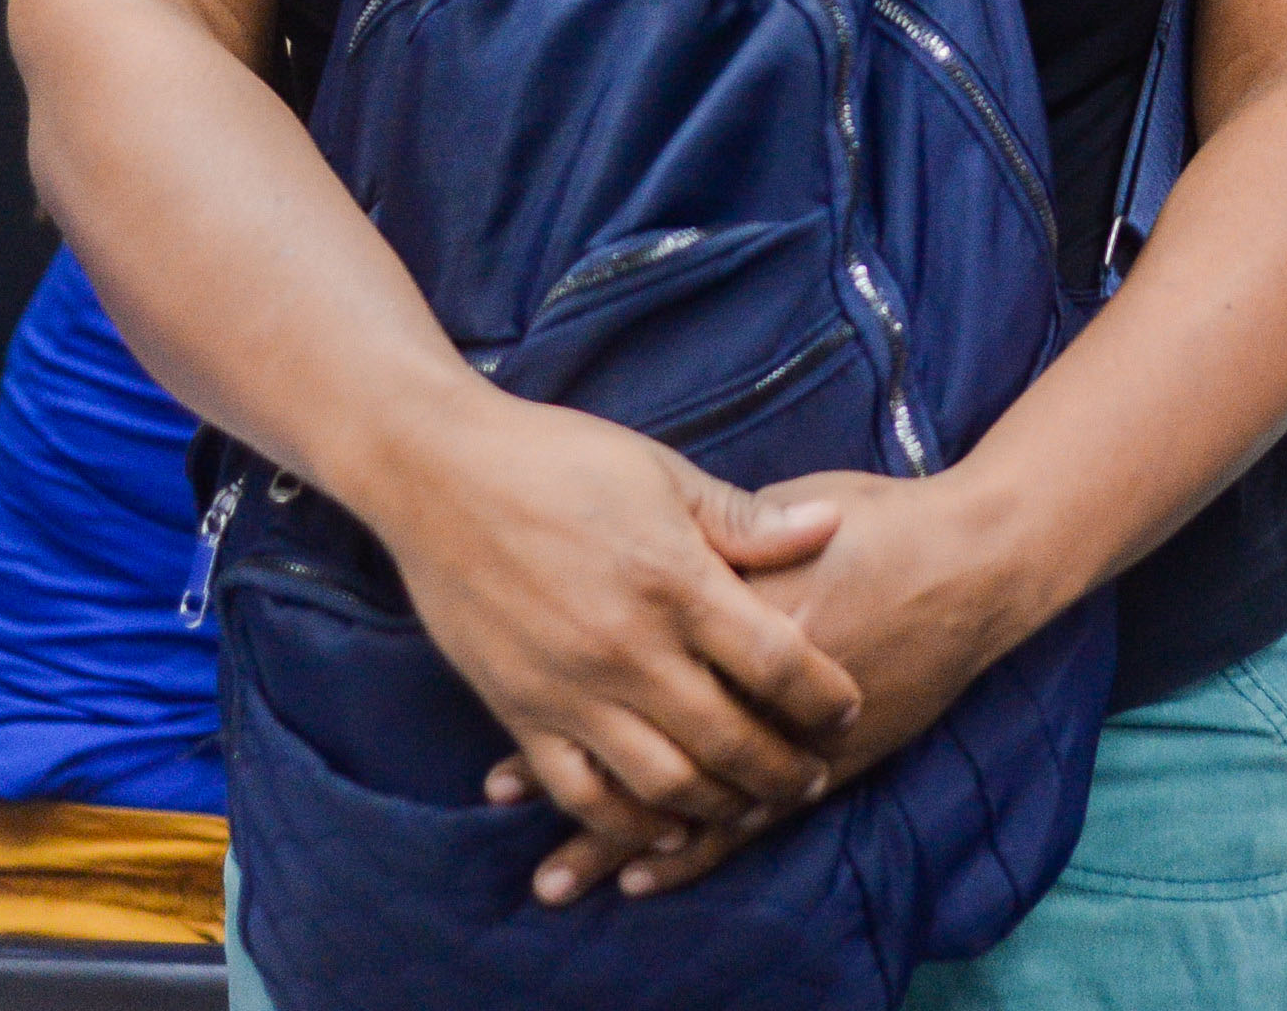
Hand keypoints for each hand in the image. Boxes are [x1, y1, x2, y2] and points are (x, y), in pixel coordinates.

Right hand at [358, 380, 861, 890]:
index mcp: (675, 581)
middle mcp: (628, 648)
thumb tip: (827, 528)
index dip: (823, 698)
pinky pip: (581, 792)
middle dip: (783, 770)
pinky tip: (660, 829)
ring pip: (664, 782)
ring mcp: (571, 689)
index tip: (846, 713)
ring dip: (718, 806)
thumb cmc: (559, 458)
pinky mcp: (519, 711)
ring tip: (750, 806)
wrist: (439, 472)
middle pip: (730, 740)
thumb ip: (745, 518)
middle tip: (811, 779)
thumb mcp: (664, 472)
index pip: (777, 663)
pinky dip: (626, 823)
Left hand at [511, 468, 1060, 902]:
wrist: (976, 565)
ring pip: (689, 800)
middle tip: (500, 798)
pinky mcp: (830, 765)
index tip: (504, 703)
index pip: (634, 654)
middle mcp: (757, 684)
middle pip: (645, 739)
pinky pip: (751, 823)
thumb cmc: (880, 524)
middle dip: (570, 777)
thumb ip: (725, 532)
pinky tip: (647, 876)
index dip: (567, 685)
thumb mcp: (787, 507)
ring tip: (552, 874)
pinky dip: (696, 853)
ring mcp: (794, 735)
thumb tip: (655, 534)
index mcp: (740, 607)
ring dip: (617, 838)